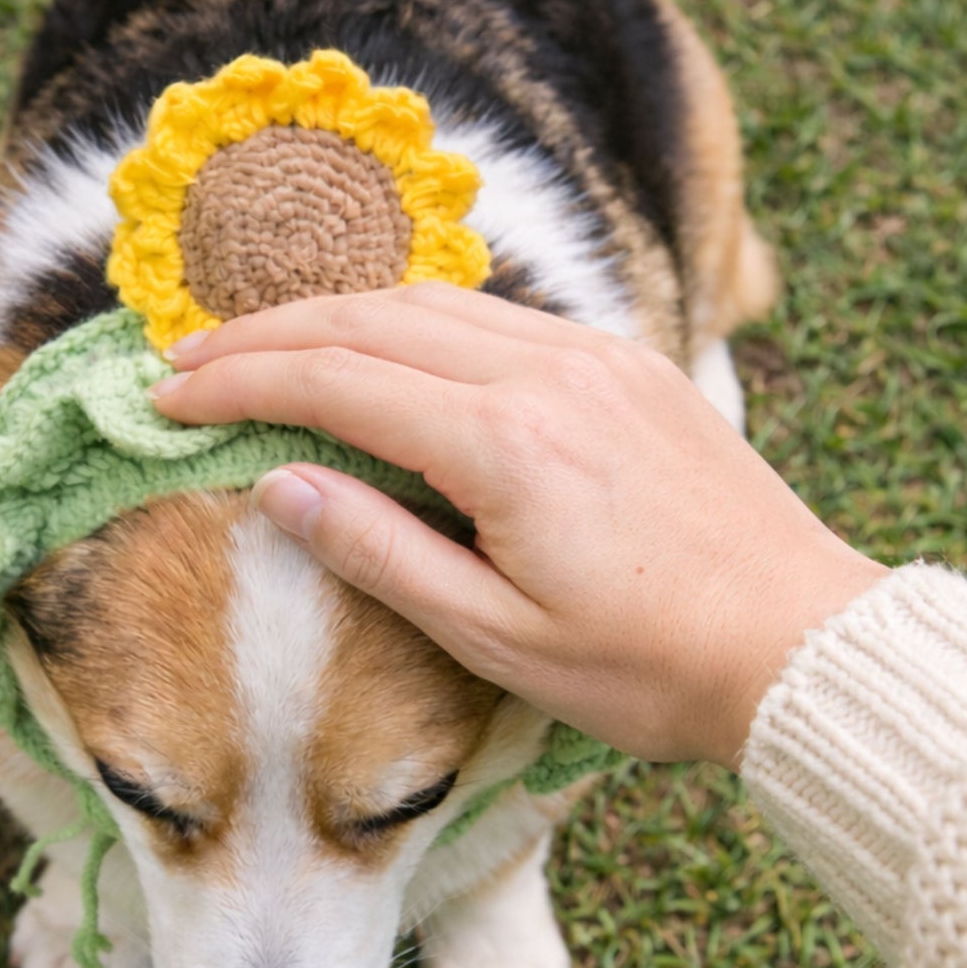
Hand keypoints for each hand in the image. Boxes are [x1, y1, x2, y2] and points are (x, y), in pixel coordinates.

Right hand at [148, 285, 886, 767]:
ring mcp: (590, 356)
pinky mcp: (621, 362)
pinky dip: (410, 319)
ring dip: (333, 316)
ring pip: (430, 301)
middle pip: (368, 318)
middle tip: (185, 357)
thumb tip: (279, 483)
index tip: (166, 397)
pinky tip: (379, 346)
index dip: (238, 382)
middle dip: (263, 334)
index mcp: (505, 444)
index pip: (335, 380)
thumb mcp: (496, 639)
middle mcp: (545, 373)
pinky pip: (491, 315)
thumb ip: (378, 551)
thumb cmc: (649, 667)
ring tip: (261, 346)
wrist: (800, 644)